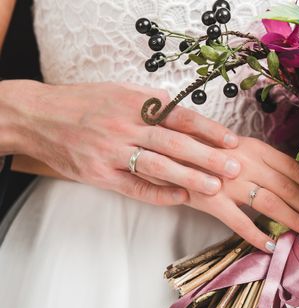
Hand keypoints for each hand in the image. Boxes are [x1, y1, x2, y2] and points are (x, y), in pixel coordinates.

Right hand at [5, 80, 242, 204]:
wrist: (38, 117)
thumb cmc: (85, 103)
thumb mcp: (119, 92)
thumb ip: (151, 101)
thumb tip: (181, 108)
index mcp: (136, 104)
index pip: (181, 118)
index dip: (209, 130)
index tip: (233, 142)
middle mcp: (126, 126)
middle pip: (174, 142)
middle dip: (207, 156)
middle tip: (234, 168)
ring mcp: (112, 152)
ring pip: (157, 166)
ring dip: (189, 177)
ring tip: (215, 187)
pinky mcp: (100, 174)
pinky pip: (134, 187)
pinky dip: (159, 193)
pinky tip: (181, 199)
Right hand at [185, 137, 298, 252]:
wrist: (168, 151)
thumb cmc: (207, 151)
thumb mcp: (239, 148)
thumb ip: (263, 162)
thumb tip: (293, 183)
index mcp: (256, 147)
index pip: (295, 169)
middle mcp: (246, 161)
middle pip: (288, 188)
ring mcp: (229, 180)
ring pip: (271, 203)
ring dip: (294, 220)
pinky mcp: (211, 199)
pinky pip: (239, 222)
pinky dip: (257, 235)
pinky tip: (271, 246)